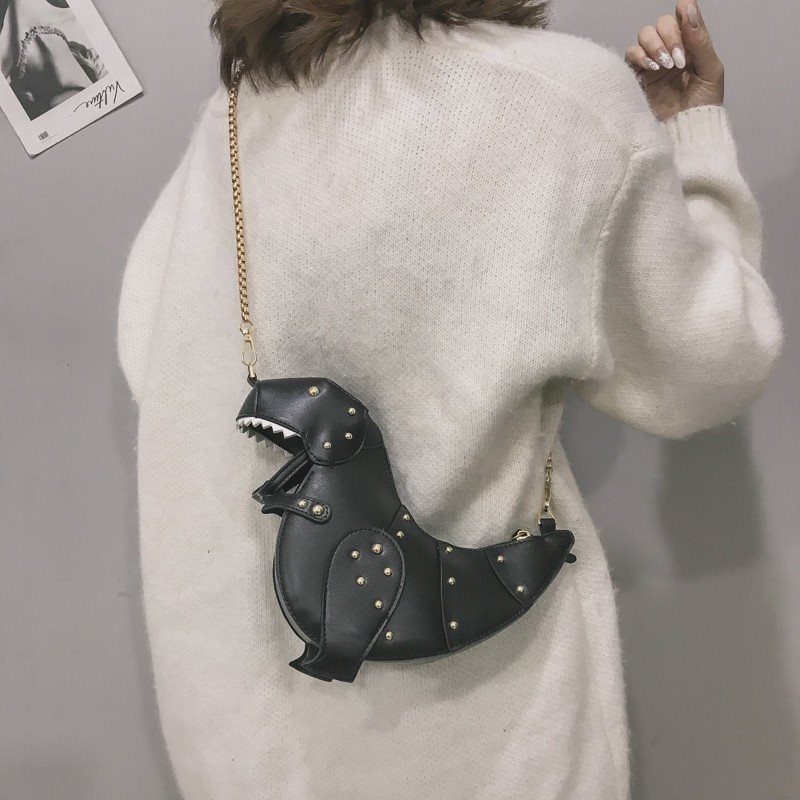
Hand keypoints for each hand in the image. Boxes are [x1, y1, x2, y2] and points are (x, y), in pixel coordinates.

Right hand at [625, 0, 724, 121]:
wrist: (685, 134)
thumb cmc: (702, 106)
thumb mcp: (710, 70)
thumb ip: (700, 40)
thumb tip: (687, 8)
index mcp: (690, 47)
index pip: (682, 18)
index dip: (681, 15)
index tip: (684, 23)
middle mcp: (669, 51)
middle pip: (661, 24)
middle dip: (669, 36)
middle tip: (677, 59)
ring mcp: (651, 64)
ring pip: (644, 35)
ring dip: (654, 45)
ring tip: (664, 65)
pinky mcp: (636, 77)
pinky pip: (630, 54)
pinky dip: (639, 55)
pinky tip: (651, 67)